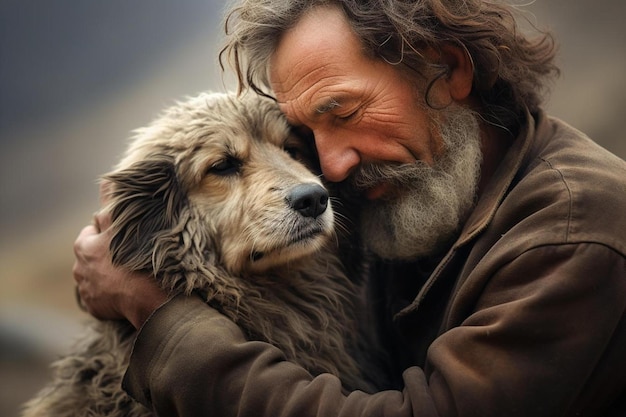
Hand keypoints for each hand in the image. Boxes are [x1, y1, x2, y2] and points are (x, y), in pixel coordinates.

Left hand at [73, 182, 167, 328]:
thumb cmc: (139, 259)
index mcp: (84, 246)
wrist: (149, 299)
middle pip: (93, 255)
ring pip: (96, 277)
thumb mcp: (125, 225)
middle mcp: (79, 269)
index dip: (109, 232)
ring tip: (130, 275)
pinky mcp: (95, 308)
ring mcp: (87, 291)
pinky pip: (101, 298)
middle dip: (108, 254)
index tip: (126, 236)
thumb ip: (112, 202)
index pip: (92, 231)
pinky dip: (111, 294)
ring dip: (109, 274)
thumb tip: (105, 180)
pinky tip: (127, 291)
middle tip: (131, 255)